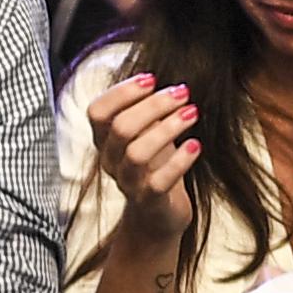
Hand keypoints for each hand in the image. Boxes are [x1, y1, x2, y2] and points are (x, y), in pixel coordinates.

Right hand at [83, 70, 200, 259]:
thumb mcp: (147, 134)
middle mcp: (110, 161)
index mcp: (105, 141)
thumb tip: (161, 77)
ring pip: (137, 153)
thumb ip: (146, 110)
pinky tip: (195, 145)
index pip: (97, 112)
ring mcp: (128, 182)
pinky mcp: (148, 201)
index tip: (152, 78)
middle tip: (183, 92)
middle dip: (154, 105)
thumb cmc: (156, 166)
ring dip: (168, 128)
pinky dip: (179, 161)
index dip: (122, 92)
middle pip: (121, 128)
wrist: (158, 214)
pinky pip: (158, 181)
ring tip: (193, 113)